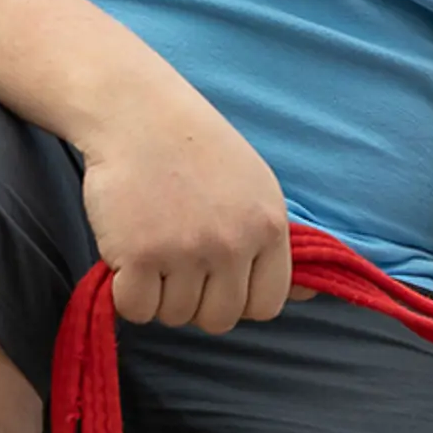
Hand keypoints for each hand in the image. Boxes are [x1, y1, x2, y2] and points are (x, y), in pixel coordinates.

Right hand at [75, 69, 295, 334]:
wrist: (137, 113)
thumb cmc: (194, 148)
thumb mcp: (256, 187)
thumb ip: (272, 243)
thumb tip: (308, 299)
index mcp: (269, 227)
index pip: (265, 306)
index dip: (236, 298)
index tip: (215, 276)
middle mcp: (234, 243)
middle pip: (218, 319)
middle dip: (195, 301)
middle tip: (175, 261)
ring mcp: (187, 251)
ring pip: (174, 316)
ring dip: (157, 293)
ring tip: (150, 245)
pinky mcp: (140, 255)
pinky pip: (135, 308)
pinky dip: (124, 291)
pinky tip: (126, 254)